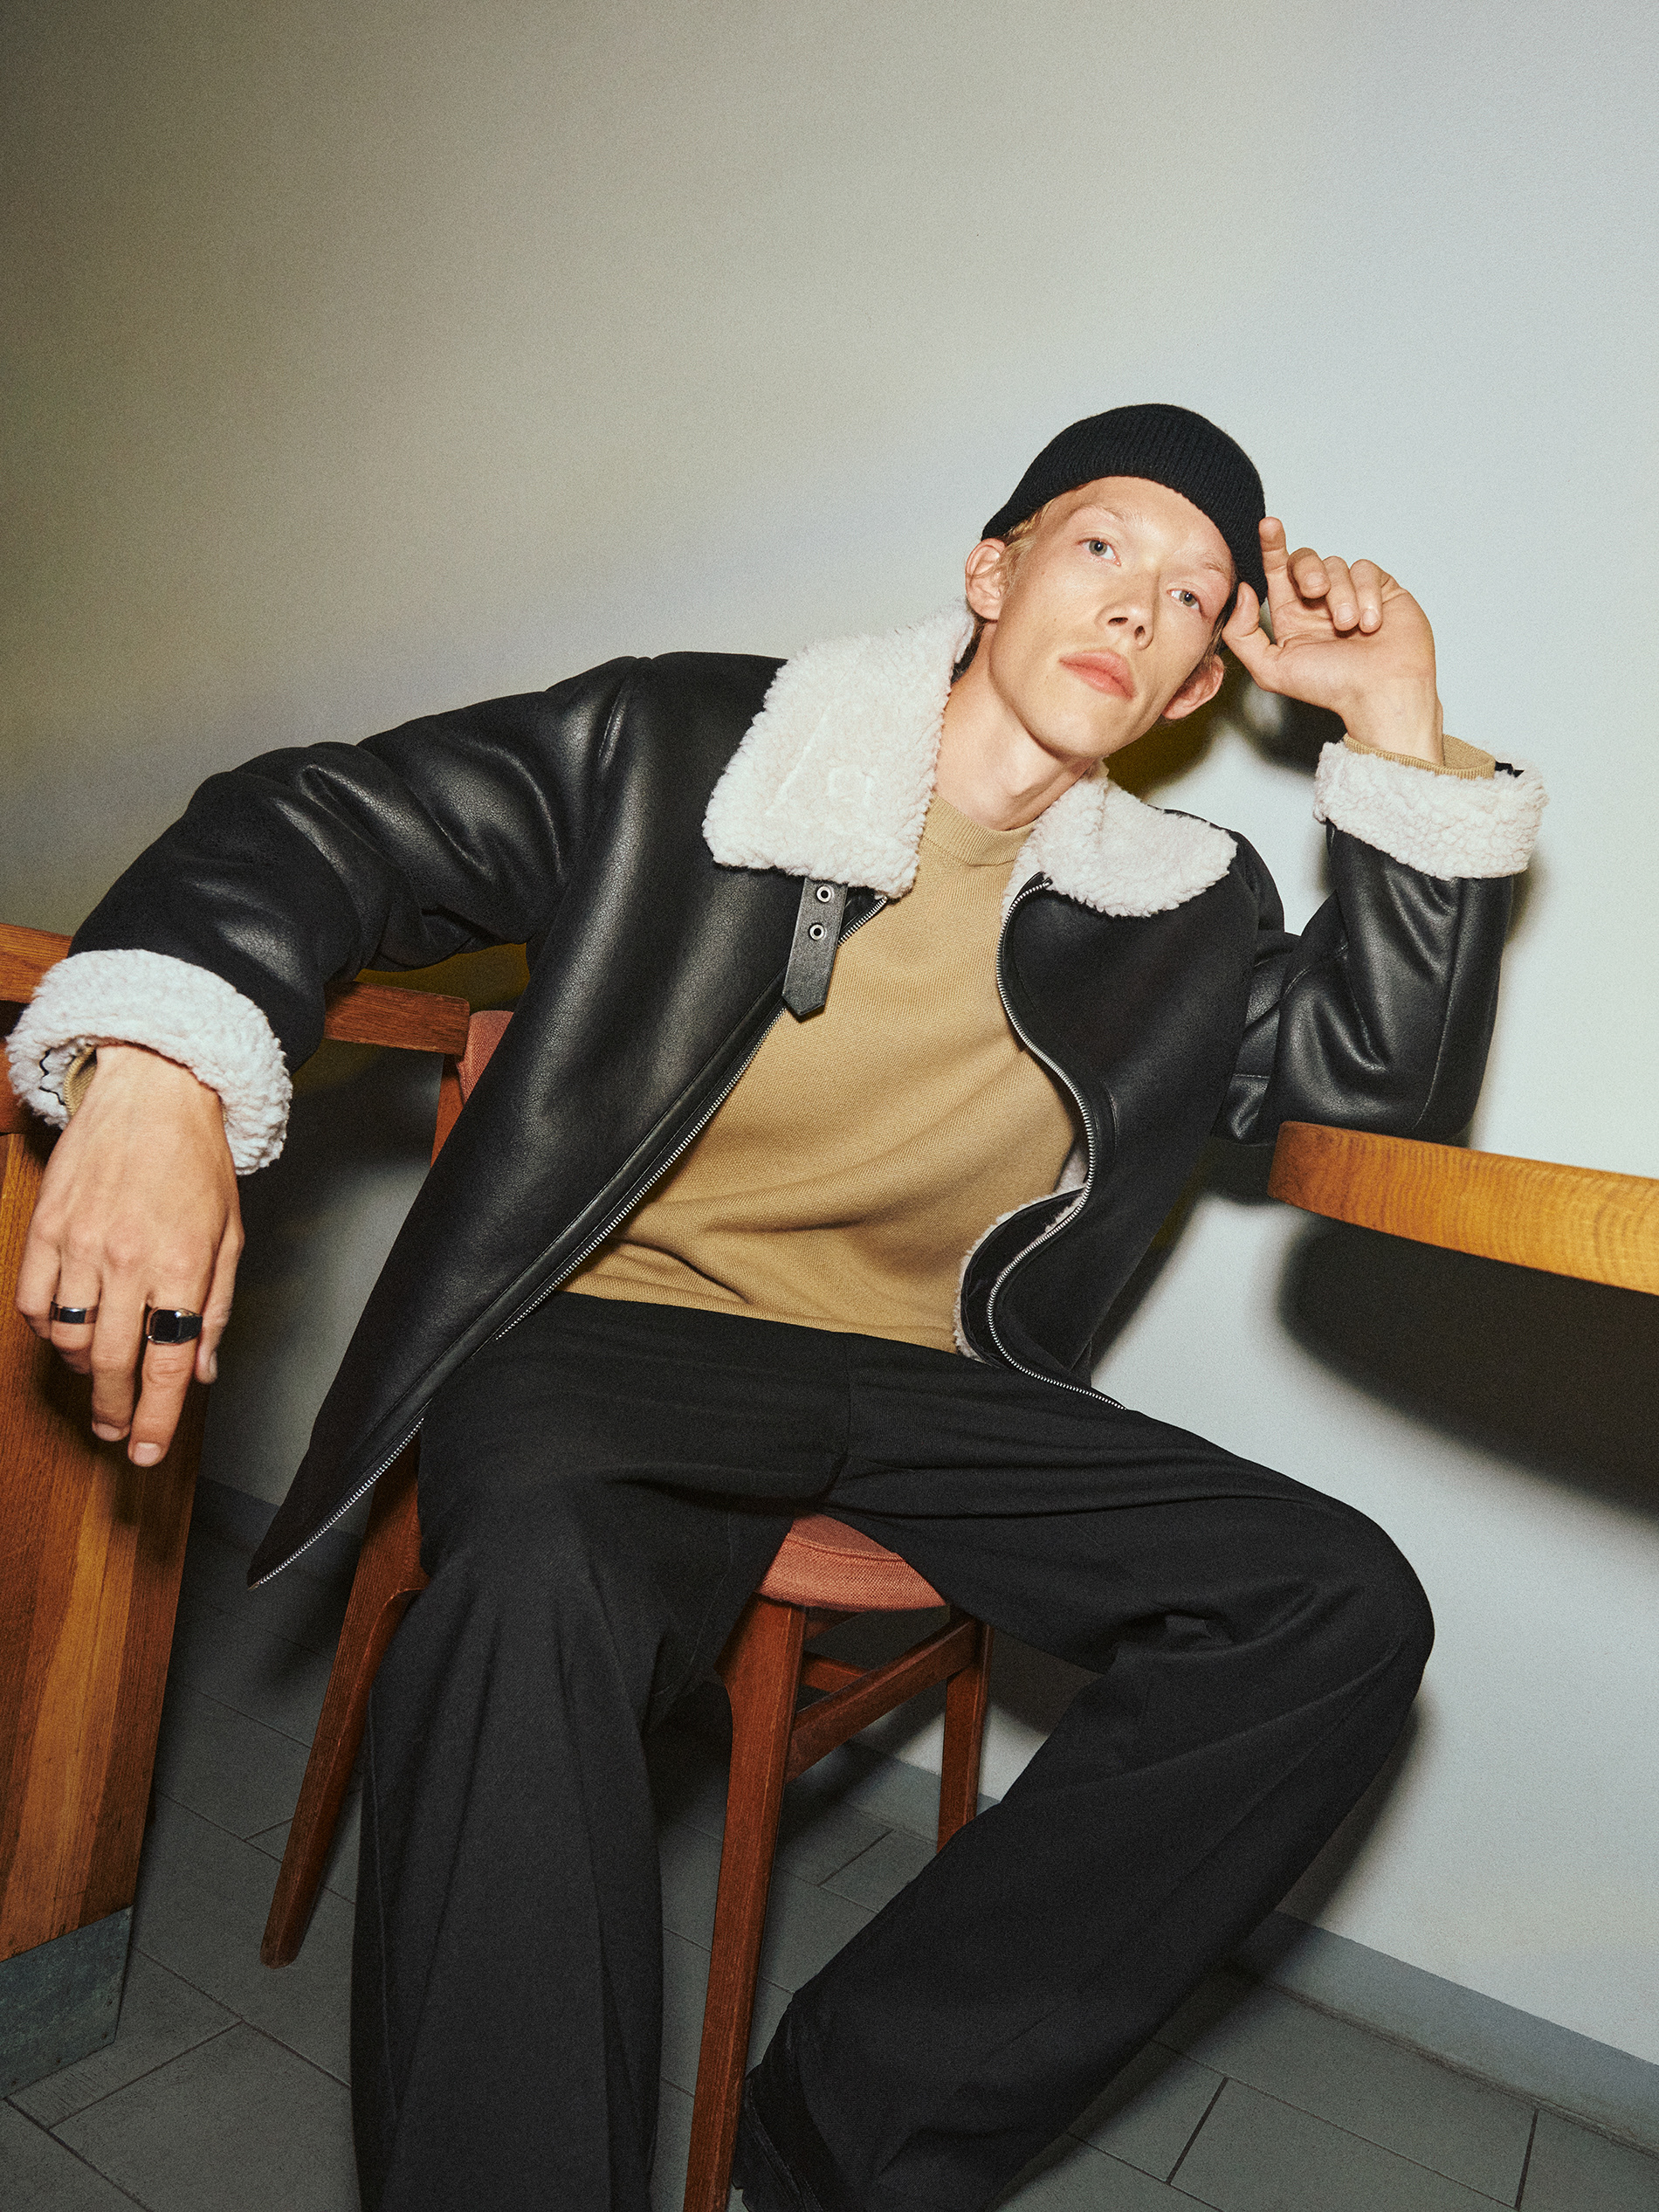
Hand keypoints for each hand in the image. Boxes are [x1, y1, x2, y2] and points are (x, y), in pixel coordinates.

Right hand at [15, 1044, 242, 1464]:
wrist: (153, 1093)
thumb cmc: (197, 1164)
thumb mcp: (228, 1237)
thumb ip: (214, 1308)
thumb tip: (203, 1371)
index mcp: (183, 1263)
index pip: (169, 1361)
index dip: (157, 1416)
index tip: (146, 1450)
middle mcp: (129, 1257)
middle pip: (114, 1361)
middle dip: (115, 1409)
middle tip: (117, 1431)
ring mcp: (81, 1243)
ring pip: (71, 1338)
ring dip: (86, 1369)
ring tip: (102, 1375)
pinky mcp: (46, 1229)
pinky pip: (36, 1304)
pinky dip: (50, 1330)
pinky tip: (70, 1332)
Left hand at [1222, 517, 1443, 762]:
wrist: (1380, 693)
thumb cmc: (1330, 687)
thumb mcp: (1271, 669)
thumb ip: (1243, 634)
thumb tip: (1242, 593)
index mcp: (1291, 615)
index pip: (1276, 571)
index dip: (1271, 546)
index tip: (1268, 527)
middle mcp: (1319, 602)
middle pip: (1304, 560)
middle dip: (1307, 570)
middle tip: (1315, 591)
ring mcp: (1351, 593)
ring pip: (1338, 565)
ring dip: (1341, 596)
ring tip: (1349, 627)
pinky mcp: (1382, 589)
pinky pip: (1367, 571)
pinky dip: (1367, 596)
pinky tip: (1372, 624)